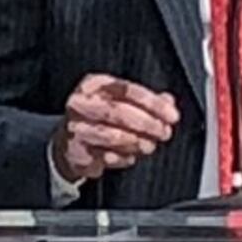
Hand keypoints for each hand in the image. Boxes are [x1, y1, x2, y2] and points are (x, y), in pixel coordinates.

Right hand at [50, 74, 178, 187]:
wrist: (70, 140)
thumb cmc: (100, 118)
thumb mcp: (122, 101)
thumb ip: (147, 101)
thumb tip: (168, 102)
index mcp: (94, 84)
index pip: (128, 90)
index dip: (153, 104)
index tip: (171, 115)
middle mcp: (81, 103)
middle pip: (119, 112)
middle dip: (147, 124)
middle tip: (164, 133)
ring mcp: (76, 127)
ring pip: (112, 135)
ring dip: (137, 142)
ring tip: (150, 146)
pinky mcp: (76, 150)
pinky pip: (105, 155)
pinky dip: (123, 157)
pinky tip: (131, 156)